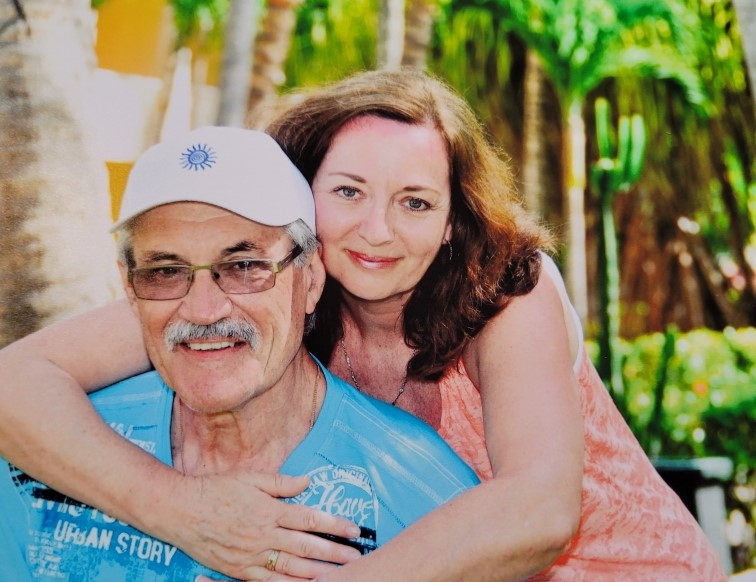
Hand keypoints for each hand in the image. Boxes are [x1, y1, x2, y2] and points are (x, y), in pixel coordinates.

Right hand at [158, 470, 360, 579]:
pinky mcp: (239, 570)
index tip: (354, 530)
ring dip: (318, 571)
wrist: (180, 510)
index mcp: (270, 510)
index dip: (335, 525)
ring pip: (292, 567)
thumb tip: (308, 481)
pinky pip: (269, 581)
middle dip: (334, 552)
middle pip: (307, 546)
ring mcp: (252, 555)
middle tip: (357, 557)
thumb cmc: (215, 490)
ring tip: (340, 574)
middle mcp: (265, 534)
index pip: (310, 519)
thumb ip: (281, 482)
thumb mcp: (250, 478)